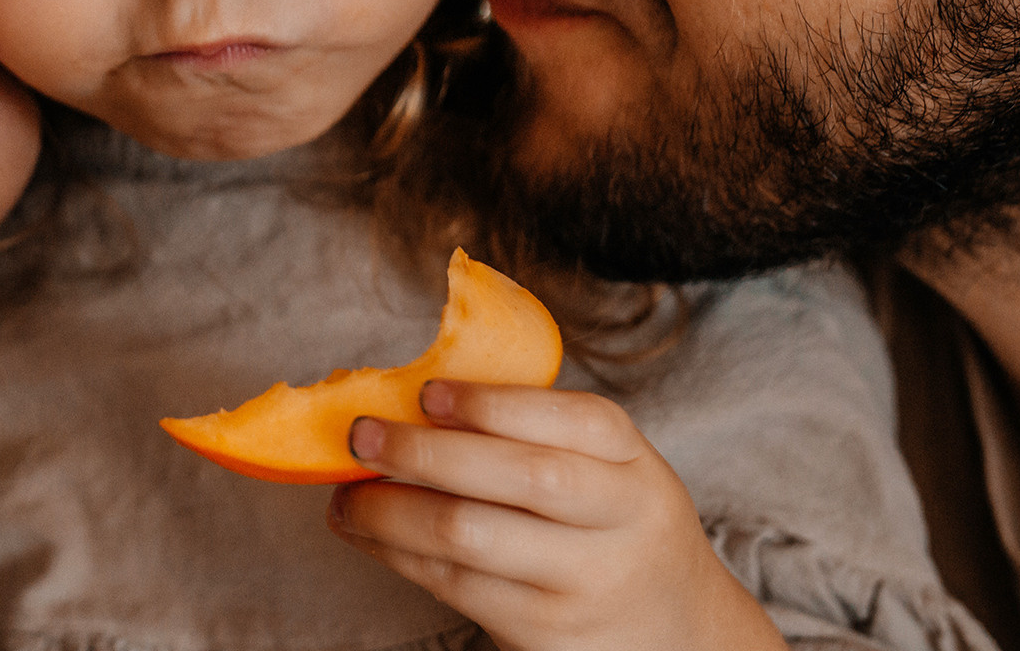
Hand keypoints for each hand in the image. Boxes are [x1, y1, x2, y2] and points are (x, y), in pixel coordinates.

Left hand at [326, 380, 785, 650]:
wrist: (673, 631)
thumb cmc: (613, 526)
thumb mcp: (610, 470)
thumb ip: (538, 432)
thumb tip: (416, 399)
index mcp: (635, 466)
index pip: (577, 421)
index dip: (496, 403)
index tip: (428, 393)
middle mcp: (620, 524)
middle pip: (521, 477)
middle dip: (427, 451)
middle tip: (362, 434)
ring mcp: (583, 585)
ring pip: (472, 538)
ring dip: (390, 510)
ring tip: (346, 491)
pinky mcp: (546, 636)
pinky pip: (456, 587)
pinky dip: (398, 554)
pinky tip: (368, 531)